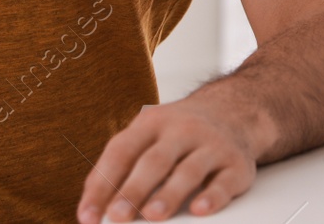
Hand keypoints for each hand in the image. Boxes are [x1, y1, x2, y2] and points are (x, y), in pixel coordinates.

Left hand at [76, 98, 256, 221]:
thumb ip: (121, 165)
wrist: (236, 109)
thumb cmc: (179, 133)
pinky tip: (200, 209)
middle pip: (155, 161)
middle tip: (117, 216)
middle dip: (134, 189)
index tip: (88, 216)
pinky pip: (224, 181)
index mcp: (152, 123)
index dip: (101, 184)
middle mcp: (182, 130)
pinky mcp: (236, 164)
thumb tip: (92, 206)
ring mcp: (212, 145)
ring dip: (169, 194)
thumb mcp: (148, 134)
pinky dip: (213, 196)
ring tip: (153, 215)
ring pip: (189, 170)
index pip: (121, 152)